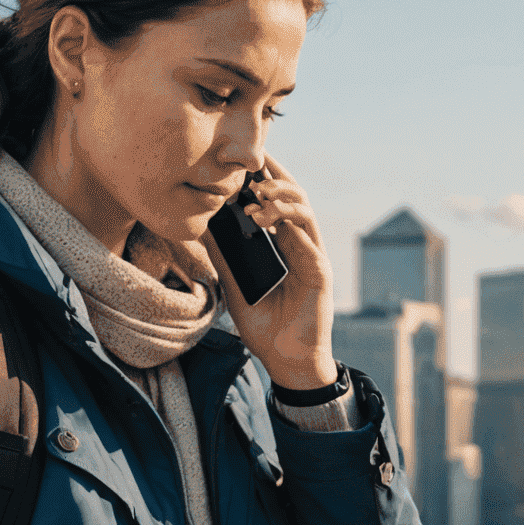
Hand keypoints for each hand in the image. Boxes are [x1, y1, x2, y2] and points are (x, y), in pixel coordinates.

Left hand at [205, 153, 336, 390]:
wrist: (286, 361)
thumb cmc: (265, 328)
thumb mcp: (235, 288)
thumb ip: (225, 258)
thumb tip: (202, 228)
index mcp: (285, 247)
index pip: (278, 205)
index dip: (266, 180)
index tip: (246, 162)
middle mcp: (302, 247)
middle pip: (295, 200)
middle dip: (277, 177)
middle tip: (254, 163)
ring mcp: (314, 259)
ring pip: (305, 214)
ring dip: (282, 199)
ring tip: (257, 195)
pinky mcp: (320, 275)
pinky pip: (309, 244)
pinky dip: (291, 228)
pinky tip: (271, 221)